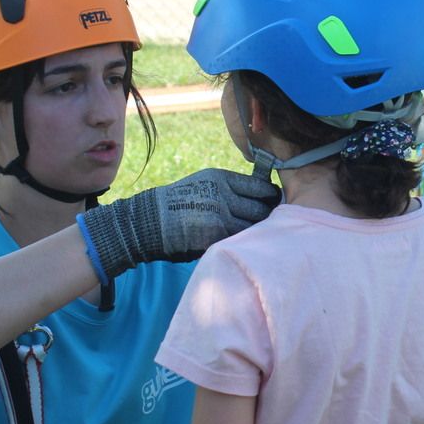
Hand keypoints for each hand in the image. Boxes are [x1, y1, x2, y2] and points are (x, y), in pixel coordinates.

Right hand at [79, 168, 280, 279]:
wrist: (150, 221)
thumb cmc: (180, 203)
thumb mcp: (205, 183)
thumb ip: (232, 188)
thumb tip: (263, 197)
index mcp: (222, 179)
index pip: (262, 187)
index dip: (271, 196)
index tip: (273, 202)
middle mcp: (223, 196)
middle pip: (263, 209)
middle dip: (268, 216)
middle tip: (269, 222)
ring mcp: (220, 218)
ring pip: (254, 227)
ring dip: (256, 232)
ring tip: (255, 234)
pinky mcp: (215, 238)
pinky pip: (239, 240)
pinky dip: (243, 243)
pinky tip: (241, 244)